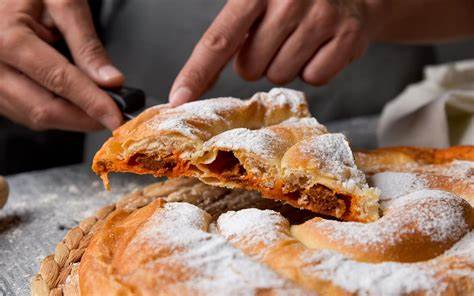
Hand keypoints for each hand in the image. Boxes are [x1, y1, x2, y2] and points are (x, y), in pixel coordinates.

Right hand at [0, 0, 123, 131]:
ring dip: (70, 119)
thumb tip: (110, 81)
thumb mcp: (63, 3)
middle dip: (84, 119)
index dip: (93, 103)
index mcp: (8, 39)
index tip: (116, 117)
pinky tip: (71, 102)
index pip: (60, 81)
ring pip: (34, 117)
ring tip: (94, 104)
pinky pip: (24, 113)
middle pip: (44, 110)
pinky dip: (54, 113)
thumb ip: (87, 44)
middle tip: (113, 116)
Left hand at [170, 0, 385, 104]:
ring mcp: (322, 15)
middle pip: (251, 68)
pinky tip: (320, 46)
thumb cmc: (291, 3)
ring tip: (300, 38)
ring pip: (280, 75)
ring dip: (284, 64)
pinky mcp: (348, 35)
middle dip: (258, 60)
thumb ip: (230, 34)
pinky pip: (314, 78)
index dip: (196, 73)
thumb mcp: (257, 3)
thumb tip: (192, 84)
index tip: (178, 99)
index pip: (219, 39)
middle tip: (276, 38)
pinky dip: (313, 69)